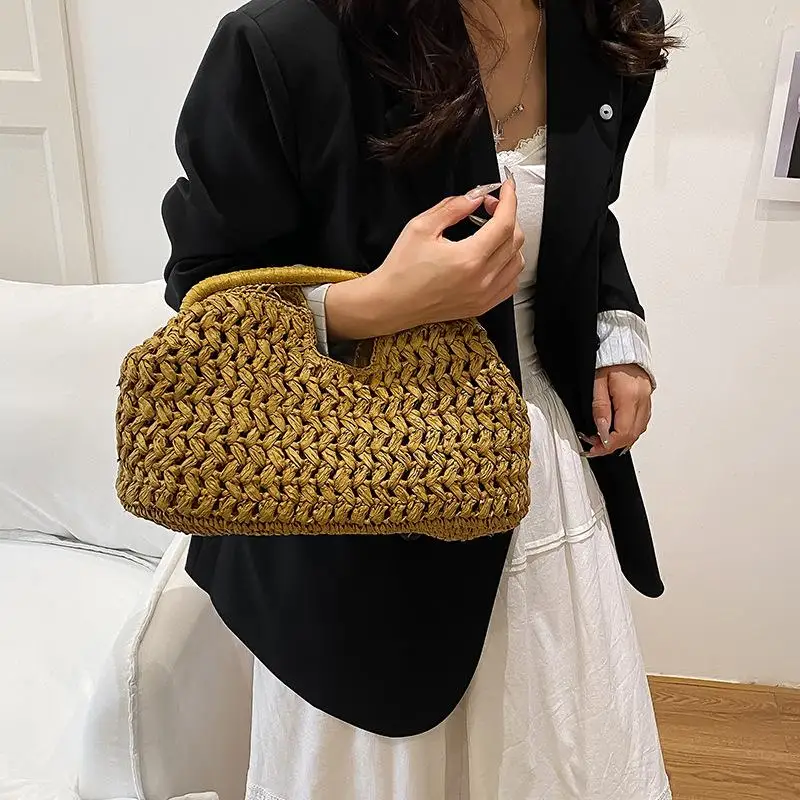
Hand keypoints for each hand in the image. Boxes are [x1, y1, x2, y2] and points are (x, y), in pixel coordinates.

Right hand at [325, 178, 524, 339]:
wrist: (391, 304)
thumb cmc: (401, 270)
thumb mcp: (421, 228)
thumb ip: (452, 208)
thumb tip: (474, 197)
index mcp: (468, 259)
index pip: (504, 223)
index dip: (508, 200)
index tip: (506, 189)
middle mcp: (481, 280)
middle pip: (515, 240)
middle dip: (507, 216)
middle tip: (489, 207)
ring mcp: (483, 296)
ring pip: (517, 262)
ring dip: (511, 241)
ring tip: (492, 232)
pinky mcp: (481, 306)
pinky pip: (510, 284)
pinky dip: (509, 266)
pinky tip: (495, 256)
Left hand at [581, 365, 652, 457]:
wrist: (620, 344)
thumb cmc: (606, 359)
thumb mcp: (595, 382)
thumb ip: (599, 408)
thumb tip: (602, 431)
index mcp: (630, 396)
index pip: (622, 432)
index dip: (607, 444)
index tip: (593, 448)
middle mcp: (643, 400)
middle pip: (631, 435)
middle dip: (611, 445)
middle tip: (593, 447)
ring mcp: (647, 400)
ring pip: (638, 431)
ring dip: (620, 440)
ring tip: (601, 440)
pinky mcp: (646, 399)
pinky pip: (640, 422)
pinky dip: (628, 432)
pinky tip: (616, 433)